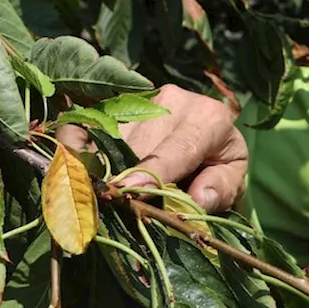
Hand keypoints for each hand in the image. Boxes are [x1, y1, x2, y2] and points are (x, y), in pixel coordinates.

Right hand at [54, 84, 247, 212]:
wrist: (209, 134)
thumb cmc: (219, 161)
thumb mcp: (232, 177)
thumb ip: (220, 188)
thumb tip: (199, 199)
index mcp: (210, 119)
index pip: (178, 149)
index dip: (153, 172)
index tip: (130, 189)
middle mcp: (174, 100)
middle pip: (139, 147)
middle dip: (124, 179)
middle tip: (111, 209)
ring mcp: (142, 98)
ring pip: (111, 139)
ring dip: (101, 169)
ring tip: (95, 196)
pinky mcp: (116, 102)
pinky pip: (86, 126)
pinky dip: (76, 150)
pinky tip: (78, 171)